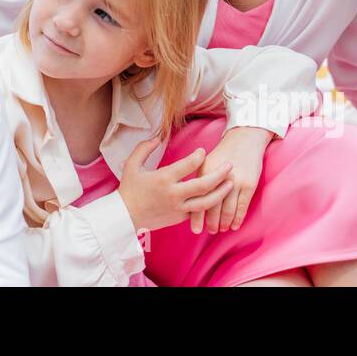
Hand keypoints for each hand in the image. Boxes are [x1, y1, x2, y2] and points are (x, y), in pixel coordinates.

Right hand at [118, 137, 232, 234]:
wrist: (125, 216)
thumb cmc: (129, 189)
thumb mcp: (131, 165)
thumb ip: (144, 149)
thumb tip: (157, 138)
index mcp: (164, 178)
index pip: (188, 165)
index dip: (199, 156)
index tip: (203, 150)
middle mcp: (174, 193)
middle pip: (204, 184)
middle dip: (220, 174)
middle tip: (230, 166)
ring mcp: (178, 208)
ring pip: (206, 202)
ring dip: (221, 193)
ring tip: (231, 184)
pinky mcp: (179, 218)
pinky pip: (198, 212)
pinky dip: (209, 206)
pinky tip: (217, 199)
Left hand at [190, 126, 270, 233]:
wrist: (244, 140)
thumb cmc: (223, 154)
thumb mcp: (206, 163)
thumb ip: (198, 180)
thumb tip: (189, 201)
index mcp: (204, 172)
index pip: (198, 199)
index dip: (197, 216)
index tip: (195, 229)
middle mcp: (218, 178)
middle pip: (212, 206)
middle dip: (211, 222)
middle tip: (209, 231)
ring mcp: (235, 182)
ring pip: (227, 209)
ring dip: (223, 222)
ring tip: (221, 229)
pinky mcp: (248, 185)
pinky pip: (242, 207)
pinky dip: (237, 218)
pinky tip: (234, 225)